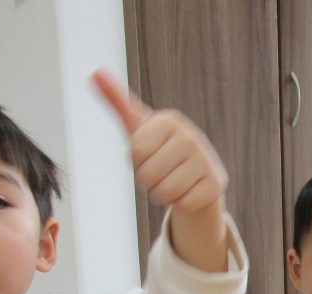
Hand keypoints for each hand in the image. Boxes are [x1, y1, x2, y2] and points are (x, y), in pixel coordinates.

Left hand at [92, 69, 228, 270]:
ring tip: (175, 183)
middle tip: (163, 172)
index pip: (135, 152)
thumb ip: (117, 101)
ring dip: (164, 194)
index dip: (137, 161)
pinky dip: (182, 204)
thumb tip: (95, 71)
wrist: (197, 177)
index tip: (151, 154)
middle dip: (149, 181)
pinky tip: (189, 192)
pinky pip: (183, 204)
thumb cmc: (162, 150)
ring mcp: (206, 161)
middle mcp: (191, 137)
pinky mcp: (216, 185)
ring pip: (164, 192)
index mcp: (170, 121)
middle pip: (148, 174)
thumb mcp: (139, 127)